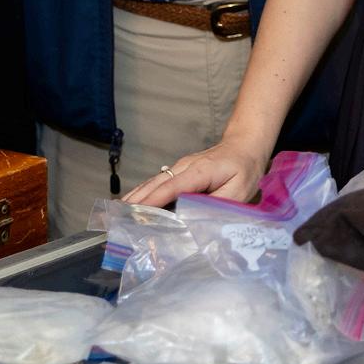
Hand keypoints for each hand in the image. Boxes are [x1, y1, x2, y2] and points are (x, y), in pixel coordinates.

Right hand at [123, 139, 267, 207]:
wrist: (245, 144)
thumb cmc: (244, 168)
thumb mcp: (240, 190)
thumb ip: (218, 204)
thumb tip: (198, 219)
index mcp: (198, 171)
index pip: (171, 187)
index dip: (152, 201)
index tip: (133, 212)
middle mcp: (184, 166)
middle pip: (156, 183)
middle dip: (136, 200)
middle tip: (117, 219)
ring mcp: (181, 166)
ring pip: (154, 181)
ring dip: (136, 196)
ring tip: (118, 213)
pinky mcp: (181, 170)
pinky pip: (159, 181)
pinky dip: (144, 191)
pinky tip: (134, 201)